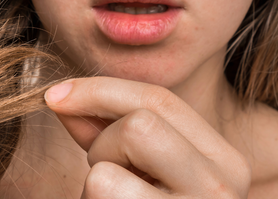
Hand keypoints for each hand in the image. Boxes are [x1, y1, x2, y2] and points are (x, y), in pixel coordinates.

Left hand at [45, 77, 250, 197]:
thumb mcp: (134, 167)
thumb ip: (104, 131)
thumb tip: (60, 97)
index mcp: (223, 159)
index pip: (159, 100)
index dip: (97, 90)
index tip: (53, 95)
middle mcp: (222, 187)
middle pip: (140, 124)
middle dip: (102, 143)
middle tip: (102, 170)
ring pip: (109, 170)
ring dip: (94, 182)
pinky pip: (101, 194)